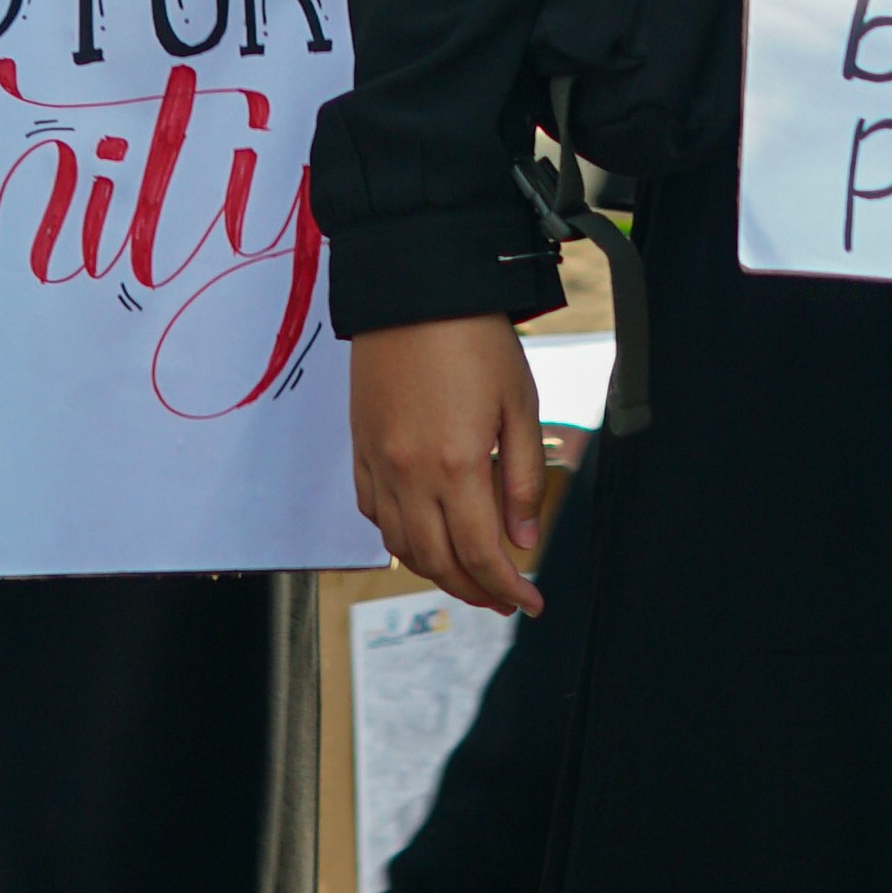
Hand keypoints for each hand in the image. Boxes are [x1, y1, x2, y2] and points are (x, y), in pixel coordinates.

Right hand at [351, 317, 545, 617]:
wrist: (416, 289)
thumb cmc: (475, 338)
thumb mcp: (519, 403)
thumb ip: (521, 476)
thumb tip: (523, 539)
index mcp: (457, 465)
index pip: (481, 553)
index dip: (508, 587)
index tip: (531, 603)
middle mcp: (411, 474)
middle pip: (439, 562)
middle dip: (474, 590)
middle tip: (504, 599)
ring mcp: (380, 463)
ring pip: (402, 546)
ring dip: (437, 572)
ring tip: (468, 576)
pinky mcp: (361, 447)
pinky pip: (373, 513)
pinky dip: (399, 538)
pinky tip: (423, 537)